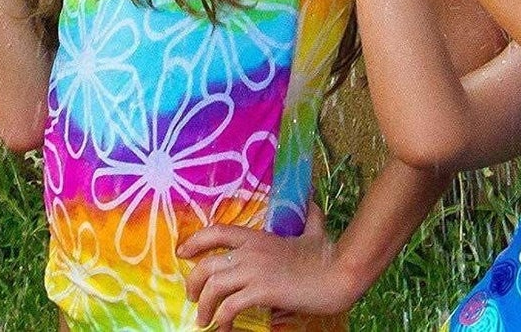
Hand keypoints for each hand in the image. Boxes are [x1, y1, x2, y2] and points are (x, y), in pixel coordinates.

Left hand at [179, 205, 356, 329]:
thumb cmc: (327, 253)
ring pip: (214, 287)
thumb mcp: (314, 230)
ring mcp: (255, 270)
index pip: (216, 231)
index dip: (195, 241)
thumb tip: (312, 201)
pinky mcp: (262, 291)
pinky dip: (222, 319)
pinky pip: (230, 306)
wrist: (338, 272)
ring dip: (204, 306)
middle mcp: (250, 251)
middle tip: (192, 299)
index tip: (182, 253)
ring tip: (204, 320)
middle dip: (193, 283)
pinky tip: (225, 328)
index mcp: (257, 236)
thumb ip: (308, 217)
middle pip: (207, 264)